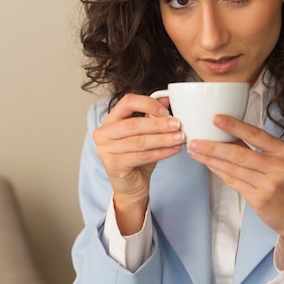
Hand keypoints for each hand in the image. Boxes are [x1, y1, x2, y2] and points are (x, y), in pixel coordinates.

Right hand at [93, 93, 183, 234]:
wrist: (131, 186)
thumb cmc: (138, 158)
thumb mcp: (147, 134)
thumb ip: (153, 115)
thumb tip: (166, 97)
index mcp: (111, 120)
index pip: (127, 102)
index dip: (148, 104)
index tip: (166, 110)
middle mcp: (103, 133)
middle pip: (133, 124)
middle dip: (159, 124)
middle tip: (178, 124)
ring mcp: (104, 150)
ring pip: (139, 141)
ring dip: (163, 139)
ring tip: (180, 138)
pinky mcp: (112, 165)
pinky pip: (141, 156)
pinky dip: (161, 152)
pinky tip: (174, 150)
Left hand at [187, 114, 283, 251]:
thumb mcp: (279, 160)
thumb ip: (255, 148)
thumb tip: (226, 132)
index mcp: (283, 151)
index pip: (255, 134)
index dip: (234, 126)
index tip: (216, 118)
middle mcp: (278, 166)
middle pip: (240, 153)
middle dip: (213, 146)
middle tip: (194, 140)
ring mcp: (269, 184)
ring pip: (233, 169)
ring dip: (210, 159)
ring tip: (195, 151)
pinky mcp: (259, 199)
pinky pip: (233, 182)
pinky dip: (218, 172)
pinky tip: (207, 164)